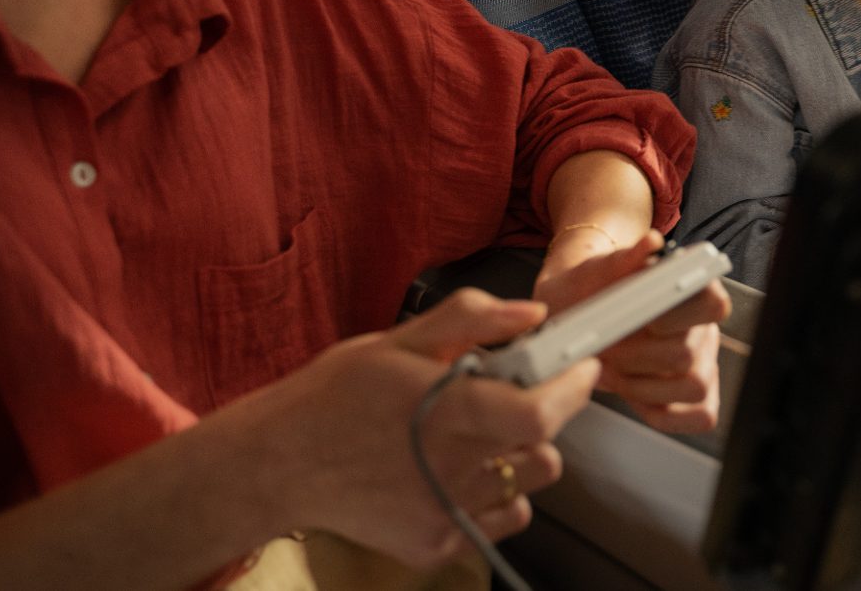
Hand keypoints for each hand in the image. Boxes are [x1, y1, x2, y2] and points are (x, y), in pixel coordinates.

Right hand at [248, 289, 597, 566]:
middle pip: (544, 450)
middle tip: (510, 397)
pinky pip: (501, 517)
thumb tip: (530, 314)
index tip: (581, 367)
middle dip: (542, 416)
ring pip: (527, 483)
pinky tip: (456, 469)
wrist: (279, 465)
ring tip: (476, 435)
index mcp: (444, 412)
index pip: (540, 414)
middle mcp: (450, 469)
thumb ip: (470, 319)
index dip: (573, 389)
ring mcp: (445, 514)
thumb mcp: (397, 341)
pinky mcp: (436, 545)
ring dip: (518, 455)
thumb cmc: (335, 398)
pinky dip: (494, 492)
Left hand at [534, 229, 729, 433]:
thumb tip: (649, 243)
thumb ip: (622, 258)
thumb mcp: (595, 269)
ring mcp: (702, 362)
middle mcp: (702, 326)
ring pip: (695, 386)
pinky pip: (699, 415)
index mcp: (691, 288)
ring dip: (645, 386)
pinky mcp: (694, 396)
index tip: (644, 318)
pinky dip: (662, 412)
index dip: (678, 315)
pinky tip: (634, 393)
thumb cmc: (590, 290)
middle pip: (690, 351)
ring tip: (614, 373)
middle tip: (606, 350)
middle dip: (638, 357)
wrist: (573, 312)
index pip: (713, 302)